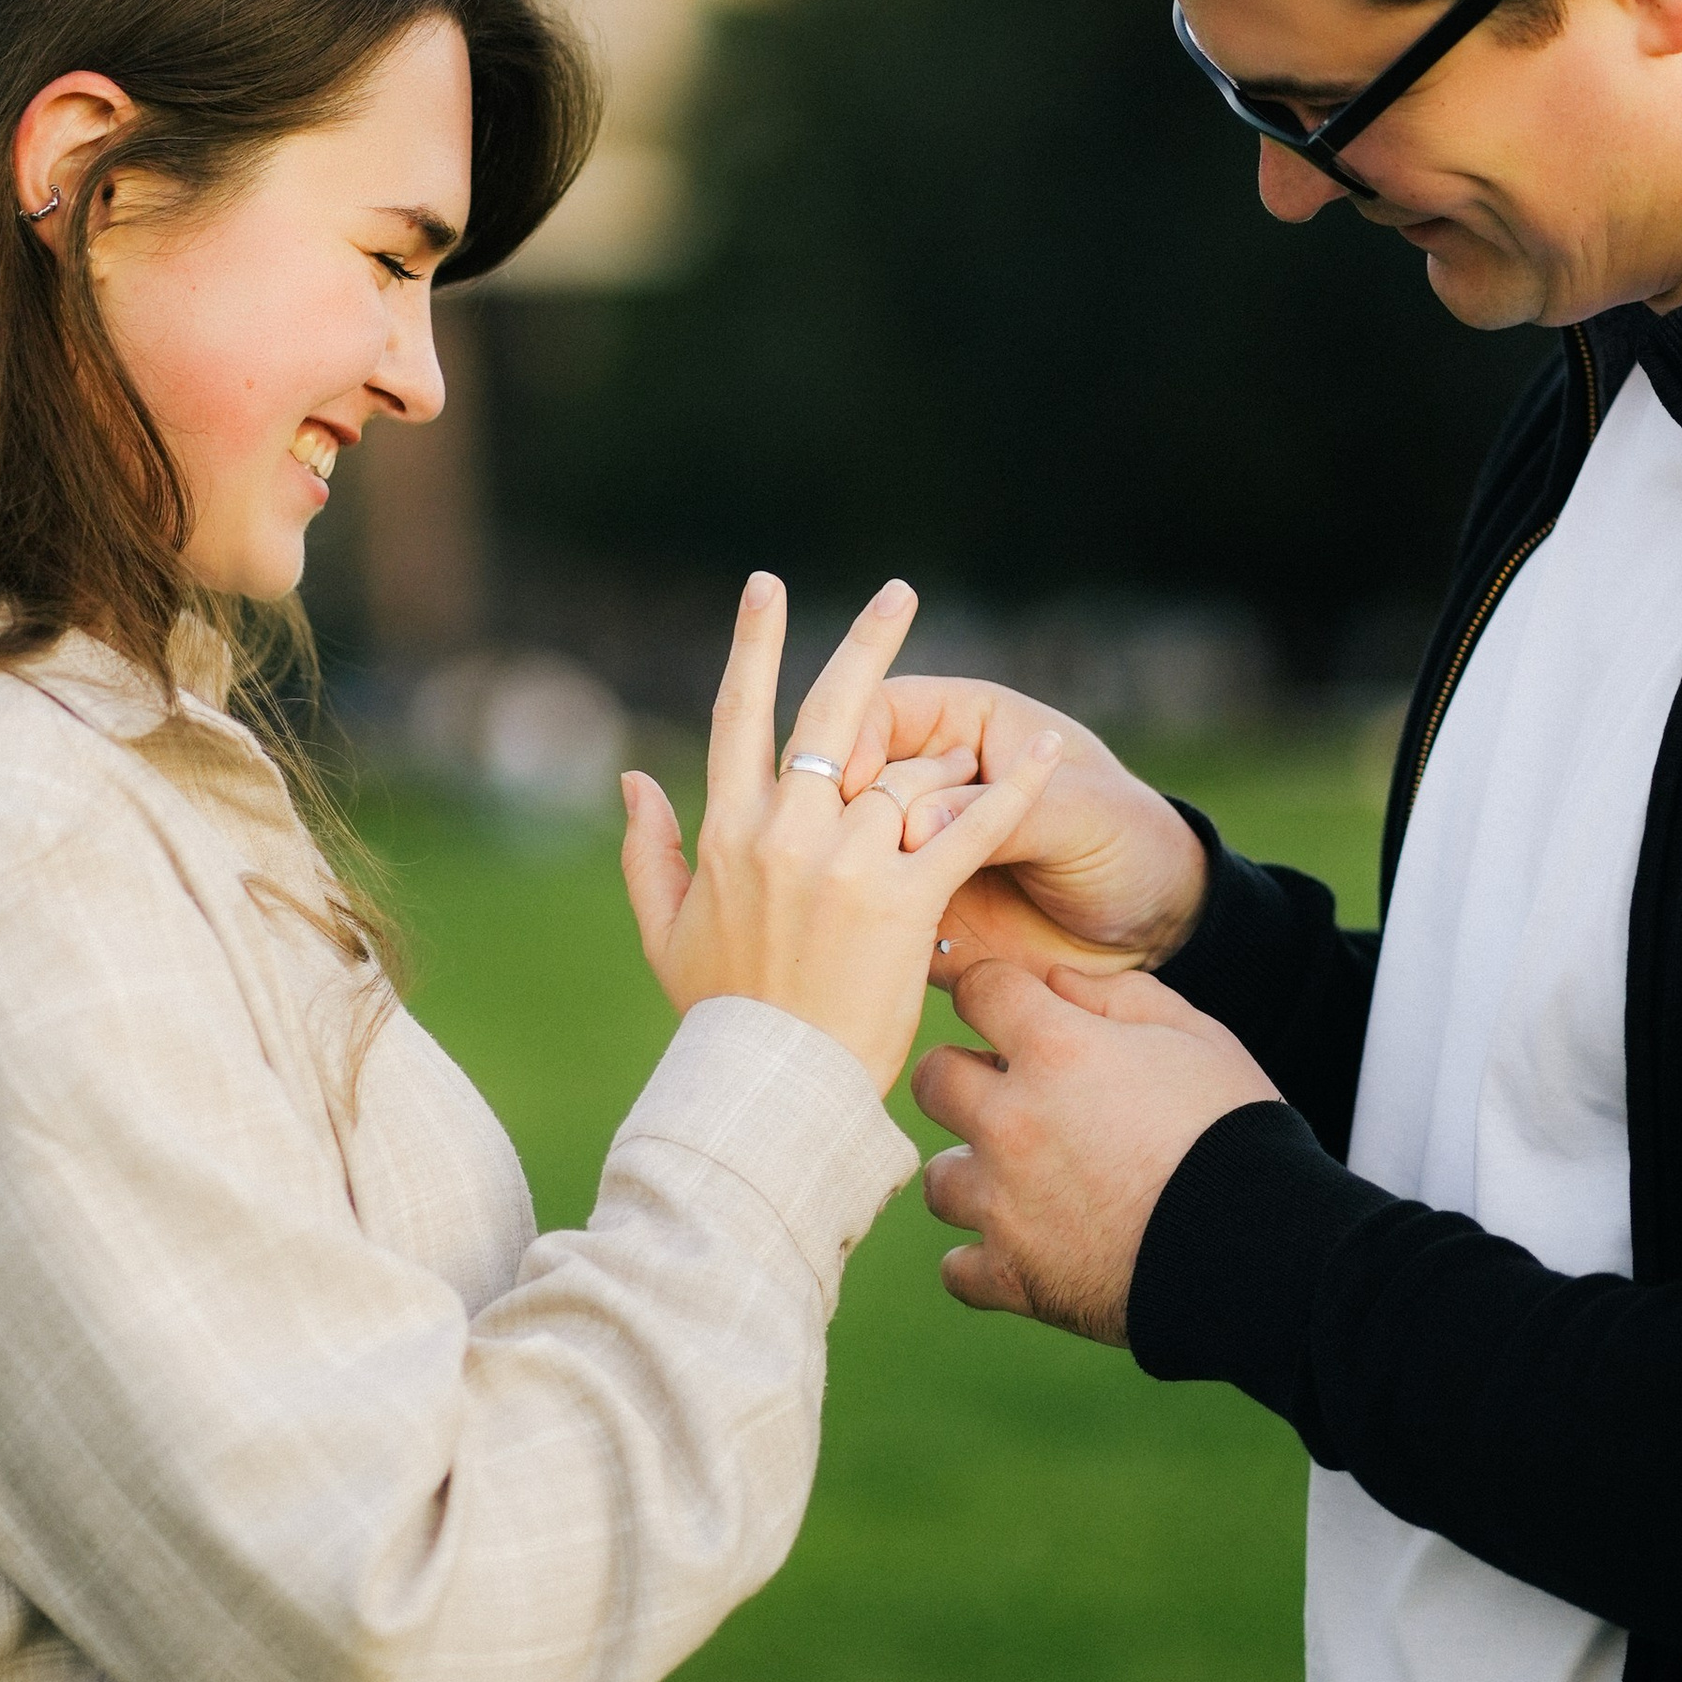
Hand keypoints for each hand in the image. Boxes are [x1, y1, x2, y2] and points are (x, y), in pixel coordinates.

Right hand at [618, 577, 1065, 1096]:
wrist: (768, 1092)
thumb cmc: (717, 1019)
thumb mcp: (664, 933)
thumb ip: (649, 850)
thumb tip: (634, 778)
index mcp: (728, 832)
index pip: (741, 715)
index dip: (755, 644)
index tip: (767, 589)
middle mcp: (785, 833)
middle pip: (831, 713)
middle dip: (866, 642)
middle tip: (899, 591)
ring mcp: (845, 864)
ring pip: (905, 774)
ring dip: (947, 756)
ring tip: (986, 745)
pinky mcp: (904, 902)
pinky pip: (969, 829)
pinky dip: (1014, 788)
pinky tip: (1047, 748)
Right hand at [835, 677, 1207, 987]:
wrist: (1152, 928)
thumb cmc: (1126, 840)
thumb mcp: (1080, 813)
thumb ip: (1002, 813)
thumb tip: (913, 825)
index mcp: (962, 724)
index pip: (881, 709)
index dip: (854, 737)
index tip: (849, 783)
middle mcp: (926, 781)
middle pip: (847, 778)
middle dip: (840, 812)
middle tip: (856, 853)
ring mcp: (916, 847)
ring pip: (847, 847)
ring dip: (844, 871)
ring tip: (865, 904)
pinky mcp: (916, 907)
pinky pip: (871, 909)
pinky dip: (866, 923)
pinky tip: (883, 944)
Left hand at [911, 962, 1279, 1342]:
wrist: (1261, 1251)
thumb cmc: (1236, 1131)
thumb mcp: (1198, 1037)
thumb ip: (1119, 997)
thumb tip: (1055, 981)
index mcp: (1056, 1048)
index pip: (978, 989)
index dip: (996, 996)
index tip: (1012, 1015)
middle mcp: (1012, 1122)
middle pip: (933, 1078)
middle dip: (965, 1079)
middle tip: (1011, 1097)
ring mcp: (1005, 1205)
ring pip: (939, 1180)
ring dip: (973, 1175)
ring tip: (1023, 1184)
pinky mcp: (1015, 1278)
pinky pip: (957, 1270)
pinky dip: (985, 1261)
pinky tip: (1026, 1249)